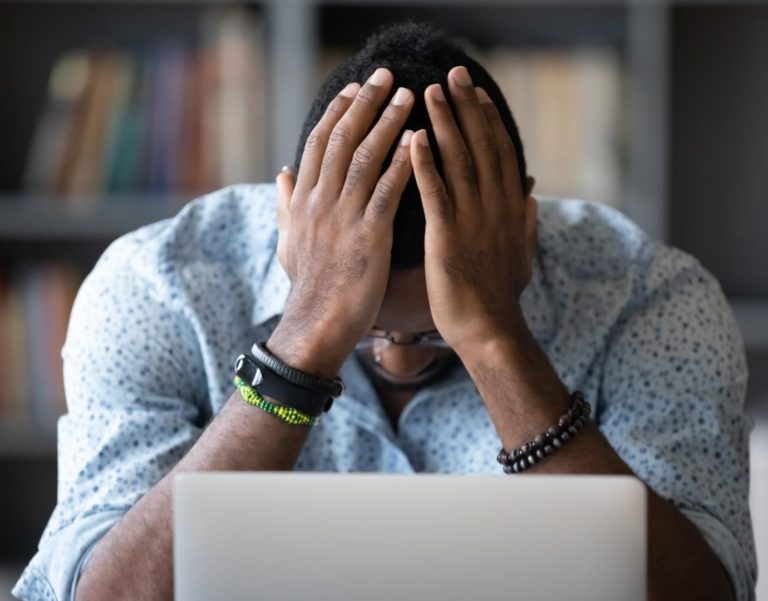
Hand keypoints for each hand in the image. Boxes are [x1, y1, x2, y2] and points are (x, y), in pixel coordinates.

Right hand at [269, 68, 414, 377]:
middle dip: (364, 103)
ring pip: (364, 158)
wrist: (317, 323)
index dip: (337, 112)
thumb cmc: (308, 285)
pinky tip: (419, 141)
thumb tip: (281, 173)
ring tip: (409, 96)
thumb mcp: (288, 241)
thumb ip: (285, 204)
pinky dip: (402, 163)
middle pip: (341, 139)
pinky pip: (386, 191)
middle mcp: (320, 201)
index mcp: (303, 200)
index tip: (354, 87)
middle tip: (386, 76)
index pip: (318, 143)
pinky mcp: (368, 236)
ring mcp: (343, 217)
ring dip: (387, 123)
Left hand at [410, 66, 536, 353]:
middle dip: (466, 108)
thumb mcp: (522, 255)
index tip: (476, 93)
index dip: (488, 120)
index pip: (500, 153)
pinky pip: (436, 193)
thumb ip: (526, 223)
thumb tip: (533, 196)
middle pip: (482, 146)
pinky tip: (413, 139)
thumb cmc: (500, 297)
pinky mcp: (447, 237)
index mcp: (510, 210)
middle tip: (452, 74)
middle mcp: (495, 207)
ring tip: (428, 93)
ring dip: (444, 124)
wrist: (490, 331)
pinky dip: (424, 164)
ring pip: (459, 161)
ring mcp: (472, 221)